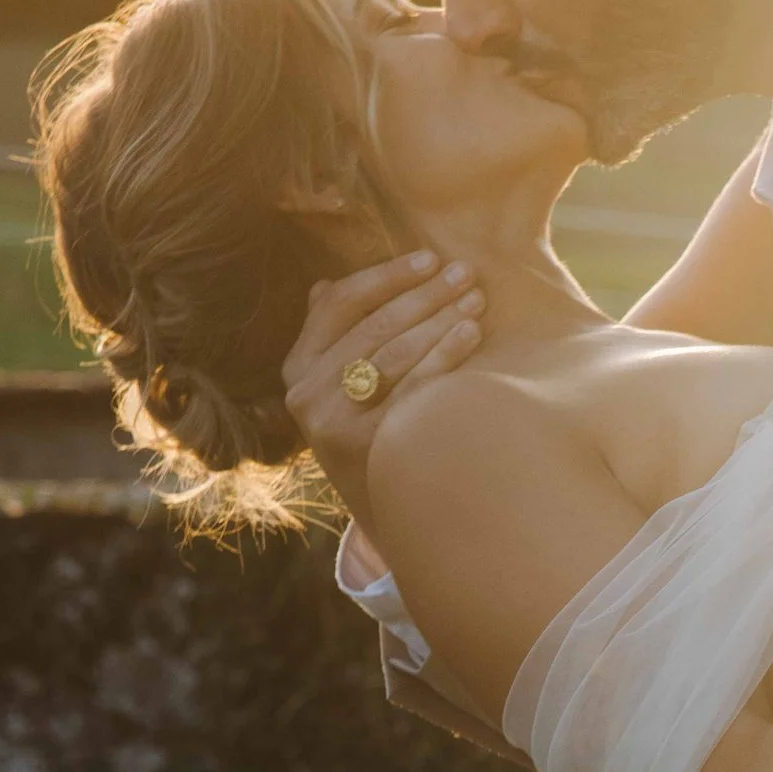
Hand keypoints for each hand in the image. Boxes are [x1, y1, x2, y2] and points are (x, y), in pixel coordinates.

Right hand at [283, 247, 483, 515]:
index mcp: (297, 366)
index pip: (340, 303)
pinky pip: (412, 387)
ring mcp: (330, 420)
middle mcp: (305, 392)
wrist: (383, 513)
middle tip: (466, 272)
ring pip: (394, 352)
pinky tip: (470, 333)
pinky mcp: (363, 445)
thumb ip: (331, 338)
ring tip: (475, 298)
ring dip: (439, 318)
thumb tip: (323, 285)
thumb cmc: (369, 435)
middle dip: (425, 294)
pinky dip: (444, 355)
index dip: (387, 276)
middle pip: (374, 326)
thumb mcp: (338, 389)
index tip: (430, 258)